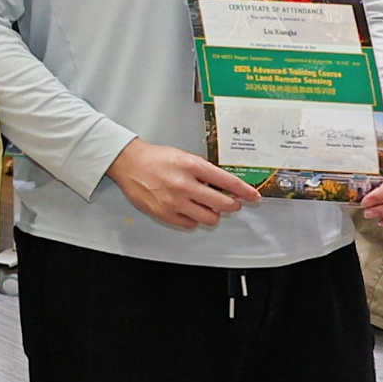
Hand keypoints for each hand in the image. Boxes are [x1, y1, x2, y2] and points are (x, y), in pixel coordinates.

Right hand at [108, 138, 262, 231]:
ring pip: (209, 218)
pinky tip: (189, 209)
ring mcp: (174, 201)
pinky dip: (194, 219)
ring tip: (207, 206)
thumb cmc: (156, 158)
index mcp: (192, 166)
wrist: (128, 163)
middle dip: (232, 205)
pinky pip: (191, 224)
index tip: (254, 196)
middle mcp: (185, 184)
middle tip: (232, 203)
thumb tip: (225, 186)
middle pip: (223, 204)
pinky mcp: (164, 213)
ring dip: (213, 214)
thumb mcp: (185, 157)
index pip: (228, 182)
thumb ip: (205, 171)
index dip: (245, 191)